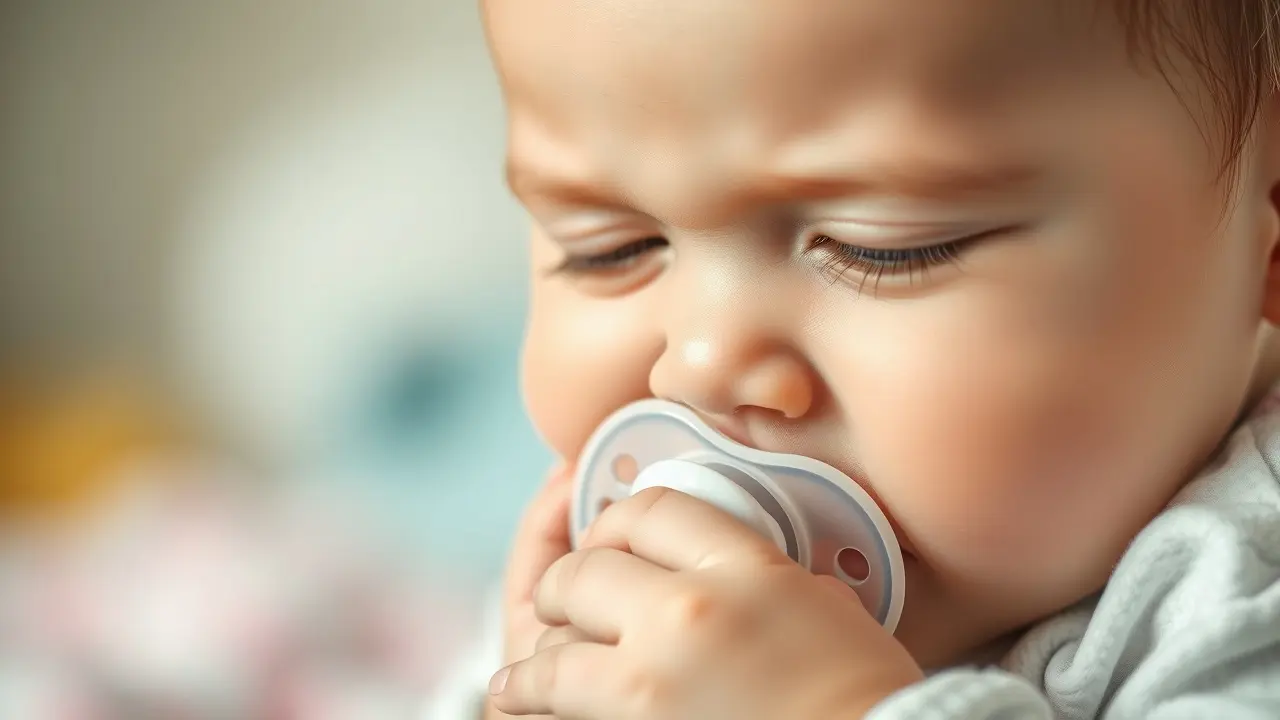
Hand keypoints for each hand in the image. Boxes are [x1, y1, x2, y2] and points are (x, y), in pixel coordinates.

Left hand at [487, 486, 924, 719]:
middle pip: (588, 568)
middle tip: (562, 595)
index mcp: (746, 567)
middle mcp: (690, 610)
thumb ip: (772, 576)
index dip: (618, 517)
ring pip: (557, 638)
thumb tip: (739, 566)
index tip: (607, 531)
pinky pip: (555, 696)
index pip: (653, 511)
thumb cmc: (863, 698)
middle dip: (566, 581)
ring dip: (539, 647)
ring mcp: (653, 673)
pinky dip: (529, 694)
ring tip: (528, 663)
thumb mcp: (829, 612)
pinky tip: (519, 693)